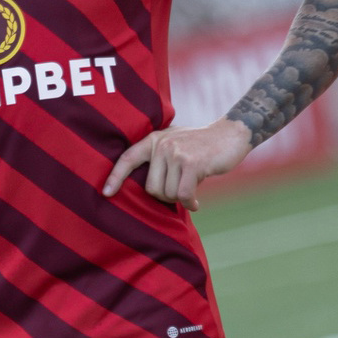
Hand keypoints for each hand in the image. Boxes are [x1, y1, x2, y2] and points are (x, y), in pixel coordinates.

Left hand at [102, 120, 252, 210]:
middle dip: (166, 196)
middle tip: (180, 191)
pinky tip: (196, 203)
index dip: (115, 177)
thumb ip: (159, 157)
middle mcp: (161, 145)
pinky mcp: (192, 163)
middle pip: (151, 188)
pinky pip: (183, 195)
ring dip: (181, 198)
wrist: (231, 134)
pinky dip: (190, 203)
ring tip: (191, 189)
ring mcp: (176, 153)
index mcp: (153, 140)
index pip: (128, 158)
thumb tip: (147, 187)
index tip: (106, 193)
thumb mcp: (175, 143)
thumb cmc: (201, 145)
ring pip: (168, 193)